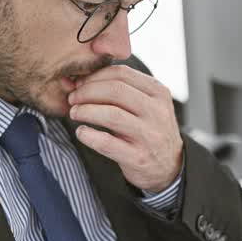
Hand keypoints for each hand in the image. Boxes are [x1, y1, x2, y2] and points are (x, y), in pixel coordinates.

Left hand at [68, 65, 182, 193]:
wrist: (169, 166)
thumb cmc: (149, 130)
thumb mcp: (147, 105)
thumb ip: (121, 90)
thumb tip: (79, 80)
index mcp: (158, 93)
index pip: (122, 74)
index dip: (95, 76)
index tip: (79, 83)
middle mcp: (157, 112)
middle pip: (115, 90)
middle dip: (87, 91)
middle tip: (73, 98)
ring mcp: (149, 135)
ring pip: (111, 114)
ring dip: (85, 111)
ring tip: (74, 113)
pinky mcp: (138, 157)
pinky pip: (107, 143)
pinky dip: (89, 135)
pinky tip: (81, 132)